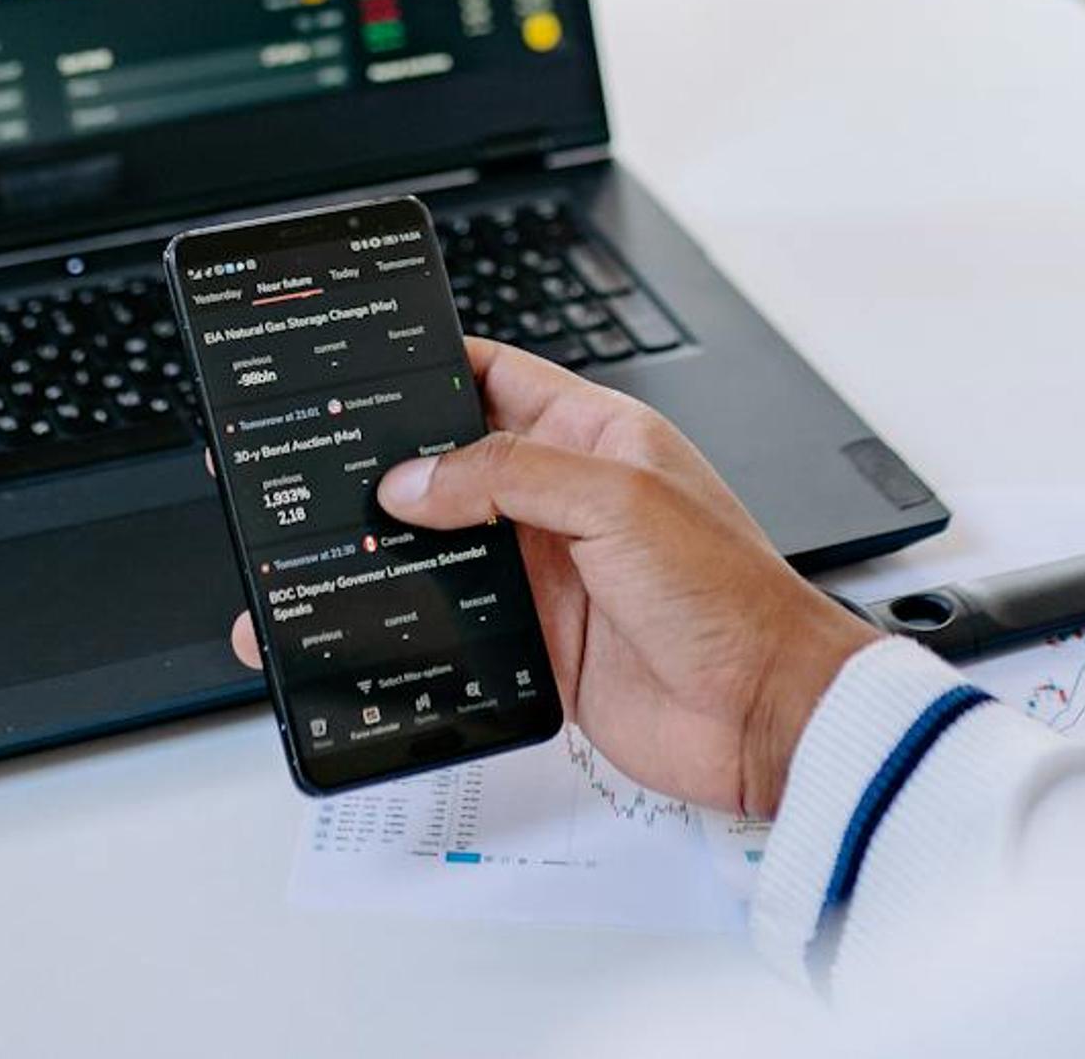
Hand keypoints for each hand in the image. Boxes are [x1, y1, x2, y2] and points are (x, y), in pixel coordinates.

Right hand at [227, 338, 882, 816]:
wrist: (763, 716)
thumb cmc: (727, 595)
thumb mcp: (618, 503)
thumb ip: (510, 478)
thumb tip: (416, 478)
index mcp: (598, 437)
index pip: (499, 379)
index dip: (435, 368)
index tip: (365, 368)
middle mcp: (569, 498)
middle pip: (460, 465)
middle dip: (395, 465)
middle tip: (320, 466)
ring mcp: (553, 572)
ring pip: (451, 546)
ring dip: (399, 548)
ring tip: (329, 544)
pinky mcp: (543, 642)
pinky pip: (465, 621)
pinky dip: (422, 620)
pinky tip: (377, 619)